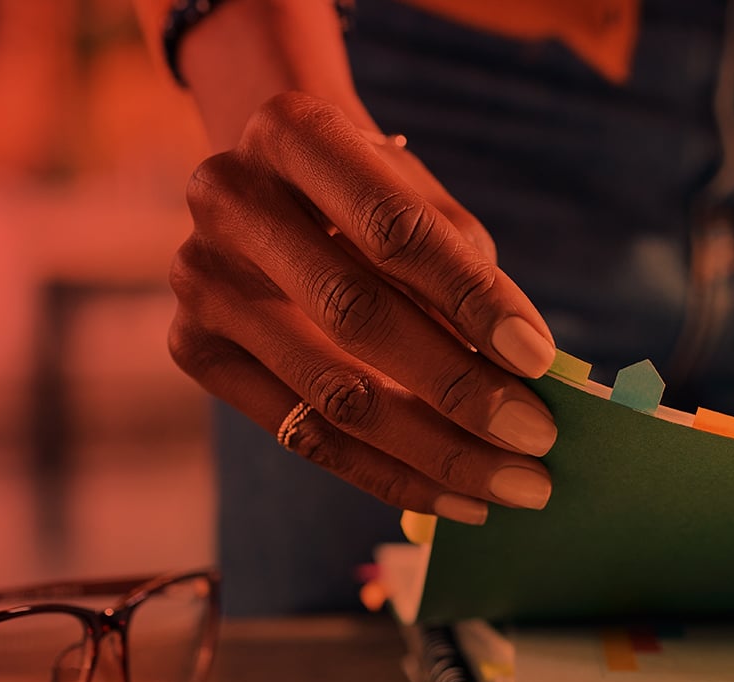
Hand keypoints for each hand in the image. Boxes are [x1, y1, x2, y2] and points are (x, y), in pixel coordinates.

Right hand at [168, 92, 558, 523]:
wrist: (274, 184)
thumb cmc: (372, 195)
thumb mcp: (422, 199)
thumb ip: (467, 271)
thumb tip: (526, 373)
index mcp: (294, 134)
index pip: (395, 229)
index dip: (471, 298)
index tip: (539, 358)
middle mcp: (228, 200)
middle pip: (357, 317)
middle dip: (460, 390)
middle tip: (538, 438)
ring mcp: (200, 279)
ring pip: (332, 394)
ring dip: (436, 451)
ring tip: (513, 484)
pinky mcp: (194, 349)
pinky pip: (304, 434)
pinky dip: (390, 473)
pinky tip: (458, 495)